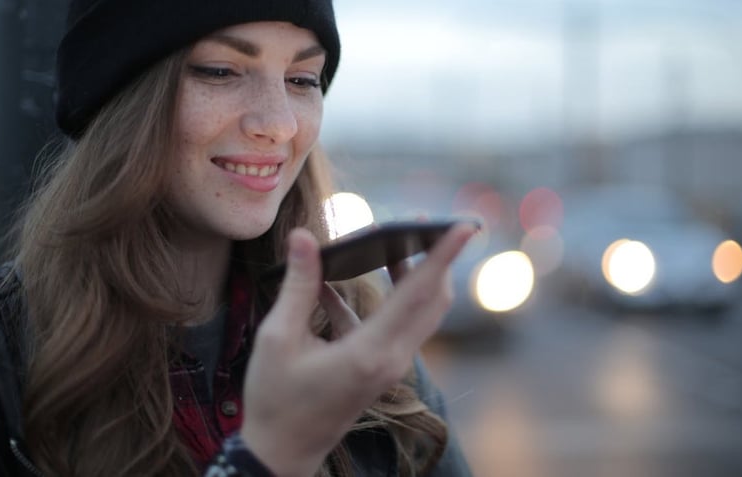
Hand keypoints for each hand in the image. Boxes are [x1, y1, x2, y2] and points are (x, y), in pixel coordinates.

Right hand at [240, 223, 475, 476]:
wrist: (282, 453)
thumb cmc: (276, 399)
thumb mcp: (277, 338)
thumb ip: (297, 285)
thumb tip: (302, 237)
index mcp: (370, 352)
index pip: (418, 293)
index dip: (442, 256)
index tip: (465, 227)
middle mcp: (391, 359)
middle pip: (432, 300)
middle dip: (435, 258)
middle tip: (426, 221)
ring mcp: (390, 366)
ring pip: (419, 312)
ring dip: (412, 276)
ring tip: (395, 241)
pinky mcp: (380, 368)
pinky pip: (391, 325)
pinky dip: (376, 301)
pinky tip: (334, 285)